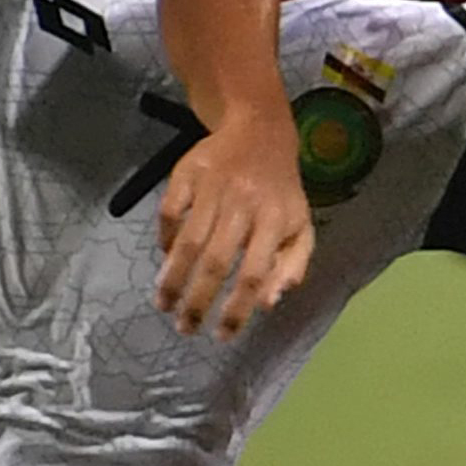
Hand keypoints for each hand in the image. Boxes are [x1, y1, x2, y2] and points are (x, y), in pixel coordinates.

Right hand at [153, 119, 313, 338]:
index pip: (254, 273)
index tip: (222, 335)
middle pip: (216, 261)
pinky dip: (164, 238)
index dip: (237, 308)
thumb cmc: (281, 191)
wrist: (260, 131)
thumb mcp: (301, 226)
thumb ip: (292, 266)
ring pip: (188, 240)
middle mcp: (244, 204)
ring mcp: (213, 187)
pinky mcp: (187, 173)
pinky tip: (164, 261)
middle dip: (198, 301)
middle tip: (185, 328)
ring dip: (173, 278)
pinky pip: (169, 211)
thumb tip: (267, 304)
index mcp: (276, 221)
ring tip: (163, 305)